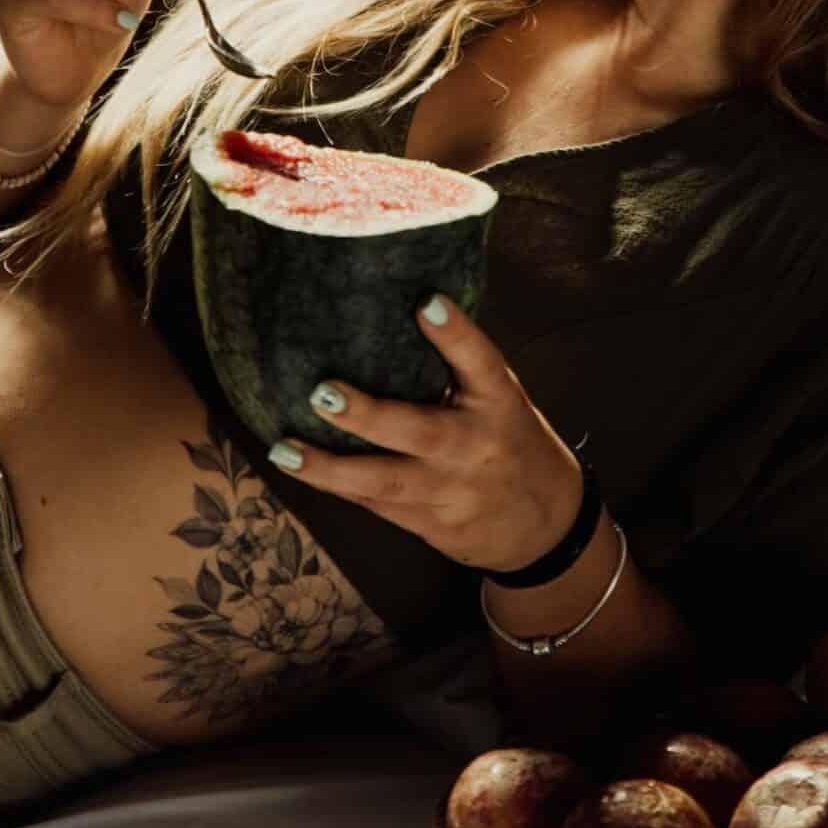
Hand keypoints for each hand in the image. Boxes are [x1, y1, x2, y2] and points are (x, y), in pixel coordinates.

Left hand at [267, 293, 585, 575]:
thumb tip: (399, 305)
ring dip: (330, 469)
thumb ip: (458, 363)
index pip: (481, 361)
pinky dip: (336, 486)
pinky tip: (298, 469)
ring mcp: (451, 492)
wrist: (543, 523)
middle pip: (421, 432)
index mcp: (499, 401)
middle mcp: (476, 446)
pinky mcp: (430, 525)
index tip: (426, 302)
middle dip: (369, 417)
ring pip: (385, 482)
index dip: (456, 332)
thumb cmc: (508, 437)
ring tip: (284, 450)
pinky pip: (376, 504)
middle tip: (322, 392)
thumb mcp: (498, 395)